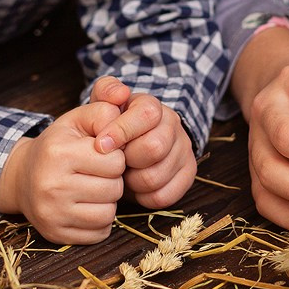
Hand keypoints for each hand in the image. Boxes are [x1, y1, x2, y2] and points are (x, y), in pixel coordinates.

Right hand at [0, 100, 125, 243]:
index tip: (103, 155)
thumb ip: (103, 110)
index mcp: (59, 153)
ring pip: (108, 214)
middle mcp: (52, 186)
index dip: (116, 157)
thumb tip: (124, 113)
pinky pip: (98, 233)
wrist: (22, 177)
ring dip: (107, 202)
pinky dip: (100, 222)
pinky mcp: (56, 234)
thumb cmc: (57, 145)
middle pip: (114, 189)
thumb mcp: (76, 119)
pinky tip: (88, 206)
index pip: (115, 162)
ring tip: (94, 189)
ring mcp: (52, 214)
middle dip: (113, 180)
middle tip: (98, 174)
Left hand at [90, 77, 197, 208]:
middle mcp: (174, 126)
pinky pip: (163, 196)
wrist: (132, 144)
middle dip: (127, 159)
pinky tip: (136, 186)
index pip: (147, 114)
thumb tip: (120, 93)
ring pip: (156, 177)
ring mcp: (184, 151)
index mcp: (154, 107)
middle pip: (153, 148)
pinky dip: (144, 197)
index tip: (101, 145)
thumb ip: (106, 91)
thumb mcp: (105, 104)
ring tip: (124, 174)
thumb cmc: (113, 126)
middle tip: (116, 161)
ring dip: (132, 181)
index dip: (122, 131)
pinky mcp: (188, 176)